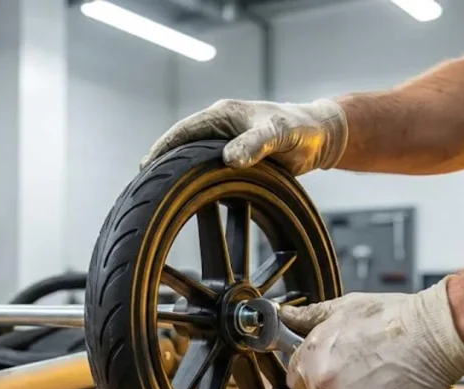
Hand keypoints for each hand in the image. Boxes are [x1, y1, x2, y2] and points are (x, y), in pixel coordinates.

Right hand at [140, 98, 348, 175]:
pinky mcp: (234, 158)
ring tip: (157, 194)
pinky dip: (194, 181)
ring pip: (192, 158)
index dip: (162, 148)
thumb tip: (229, 159)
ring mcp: (225, 143)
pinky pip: (207, 169)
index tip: (145, 166)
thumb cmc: (300, 129)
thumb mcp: (279, 135)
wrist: (320, 136)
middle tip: (143, 186)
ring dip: (176, 172)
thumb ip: (255, 144)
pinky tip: (186, 198)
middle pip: (181, 145)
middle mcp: (219, 127)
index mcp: (223, 114)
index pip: (183, 131)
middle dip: (161, 162)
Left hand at [280, 279, 463, 388]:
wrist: (435, 333)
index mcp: (313, 356)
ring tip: (385, 380)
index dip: (314, 374)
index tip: (332, 370)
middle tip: (367, 371)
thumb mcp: (346, 307)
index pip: (296, 380)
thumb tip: (288, 316)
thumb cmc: (395, 317)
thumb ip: (311, 317)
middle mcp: (326, 384)